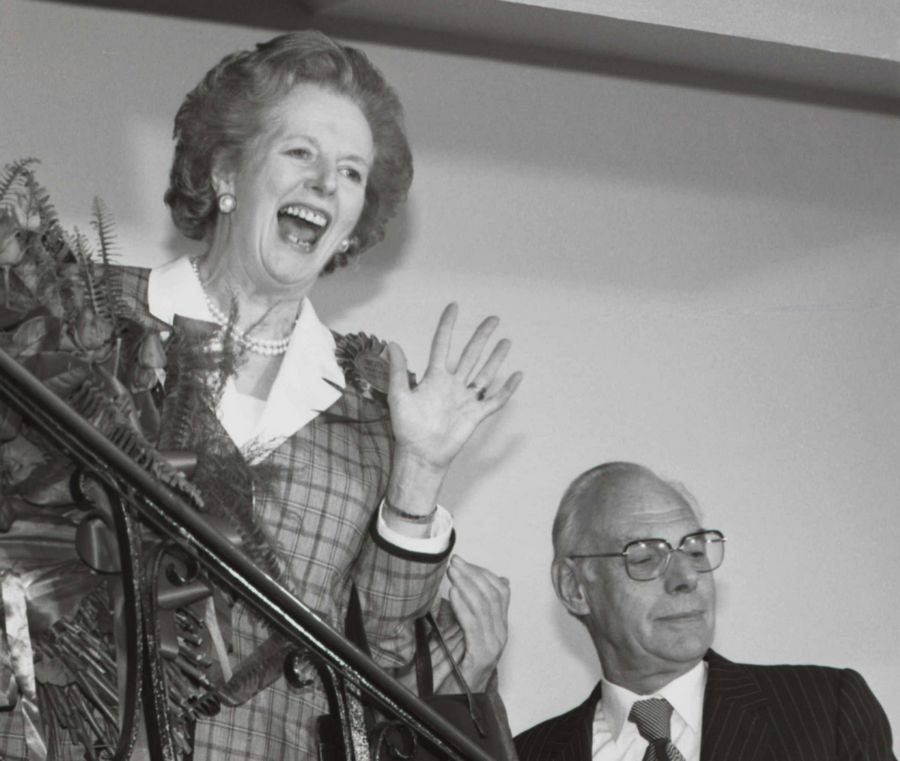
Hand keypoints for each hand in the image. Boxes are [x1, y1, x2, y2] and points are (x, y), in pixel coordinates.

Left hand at [387, 303, 522, 475]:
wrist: (421, 454)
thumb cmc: (407, 428)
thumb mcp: (399, 396)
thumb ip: (398, 371)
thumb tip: (392, 344)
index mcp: (434, 378)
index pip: (442, 345)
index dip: (447, 326)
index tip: (454, 307)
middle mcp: (452, 385)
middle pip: (470, 354)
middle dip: (481, 336)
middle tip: (493, 319)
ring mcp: (465, 399)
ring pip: (485, 373)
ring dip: (496, 358)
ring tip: (506, 341)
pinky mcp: (476, 415)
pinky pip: (495, 399)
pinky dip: (508, 389)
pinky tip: (518, 376)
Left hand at [447, 555, 510, 691]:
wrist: (458, 698)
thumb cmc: (459, 664)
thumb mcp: (467, 631)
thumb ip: (472, 610)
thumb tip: (477, 582)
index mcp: (500, 626)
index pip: (500, 591)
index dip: (482, 573)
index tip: (464, 562)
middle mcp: (501, 633)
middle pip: (492, 595)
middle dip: (472, 574)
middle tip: (455, 562)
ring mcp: (494, 645)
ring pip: (484, 606)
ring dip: (466, 585)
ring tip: (452, 573)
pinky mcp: (481, 655)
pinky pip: (474, 625)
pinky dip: (463, 606)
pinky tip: (453, 594)